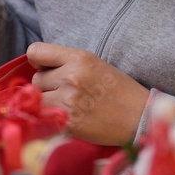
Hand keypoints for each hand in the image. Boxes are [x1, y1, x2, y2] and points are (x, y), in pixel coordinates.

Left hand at [27, 43, 149, 144]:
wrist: (139, 118)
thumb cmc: (118, 89)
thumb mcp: (94, 63)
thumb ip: (66, 62)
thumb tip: (37, 66)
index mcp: (78, 58)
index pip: (35, 51)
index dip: (37, 61)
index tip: (45, 68)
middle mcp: (70, 77)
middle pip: (36, 79)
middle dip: (47, 86)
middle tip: (68, 92)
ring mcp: (68, 100)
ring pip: (38, 99)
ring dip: (48, 103)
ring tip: (70, 105)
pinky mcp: (67, 122)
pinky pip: (44, 117)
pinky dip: (53, 118)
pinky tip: (71, 117)